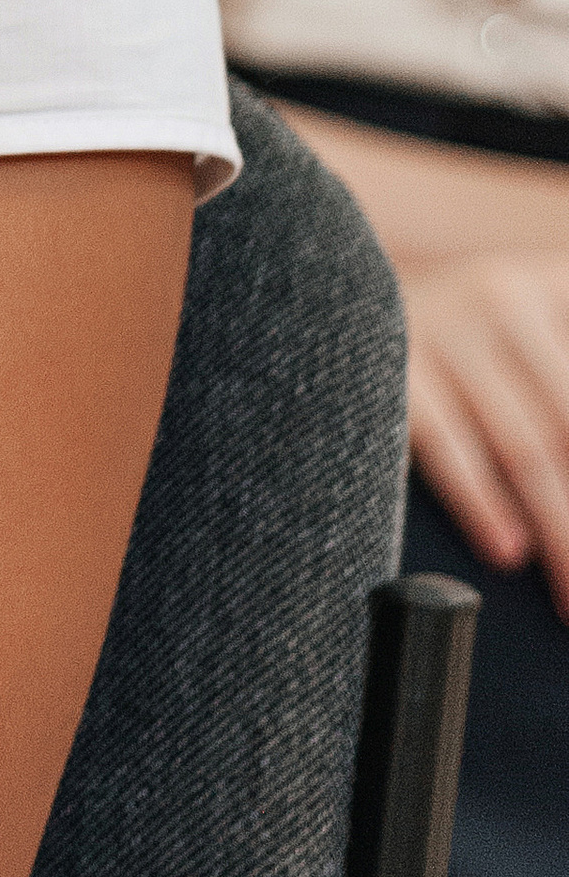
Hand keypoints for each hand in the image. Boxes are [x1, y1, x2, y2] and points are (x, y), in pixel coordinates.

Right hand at [402, 249, 568, 610]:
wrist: (331, 287)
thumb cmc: (458, 333)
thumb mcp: (527, 328)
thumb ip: (551, 397)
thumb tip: (568, 492)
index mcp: (552, 288)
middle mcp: (504, 299)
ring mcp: (443, 330)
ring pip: (525, 448)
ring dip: (554, 526)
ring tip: (568, 589)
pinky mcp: (391, 369)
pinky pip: (451, 449)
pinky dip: (483, 504)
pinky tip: (506, 549)